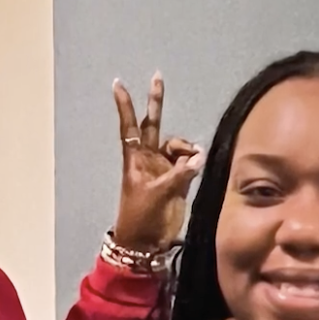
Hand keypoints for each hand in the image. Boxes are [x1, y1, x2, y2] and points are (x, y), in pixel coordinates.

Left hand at [111, 72, 204, 250]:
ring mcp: (164, 168)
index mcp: (135, 159)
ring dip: (187, 148)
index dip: (125, 106)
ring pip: (179, 146)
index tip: (118, 83)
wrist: (146, 242)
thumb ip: (178, 174)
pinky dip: (195, 161)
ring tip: (194, 160)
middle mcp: (149, 158)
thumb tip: (197, 158)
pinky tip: (200, 164)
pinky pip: (190, 162)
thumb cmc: (141, 217)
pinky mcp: (179, 181)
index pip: (130, 126)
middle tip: (158, 77)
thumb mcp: (156, 194)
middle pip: (153, 124)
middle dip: (156, 102)